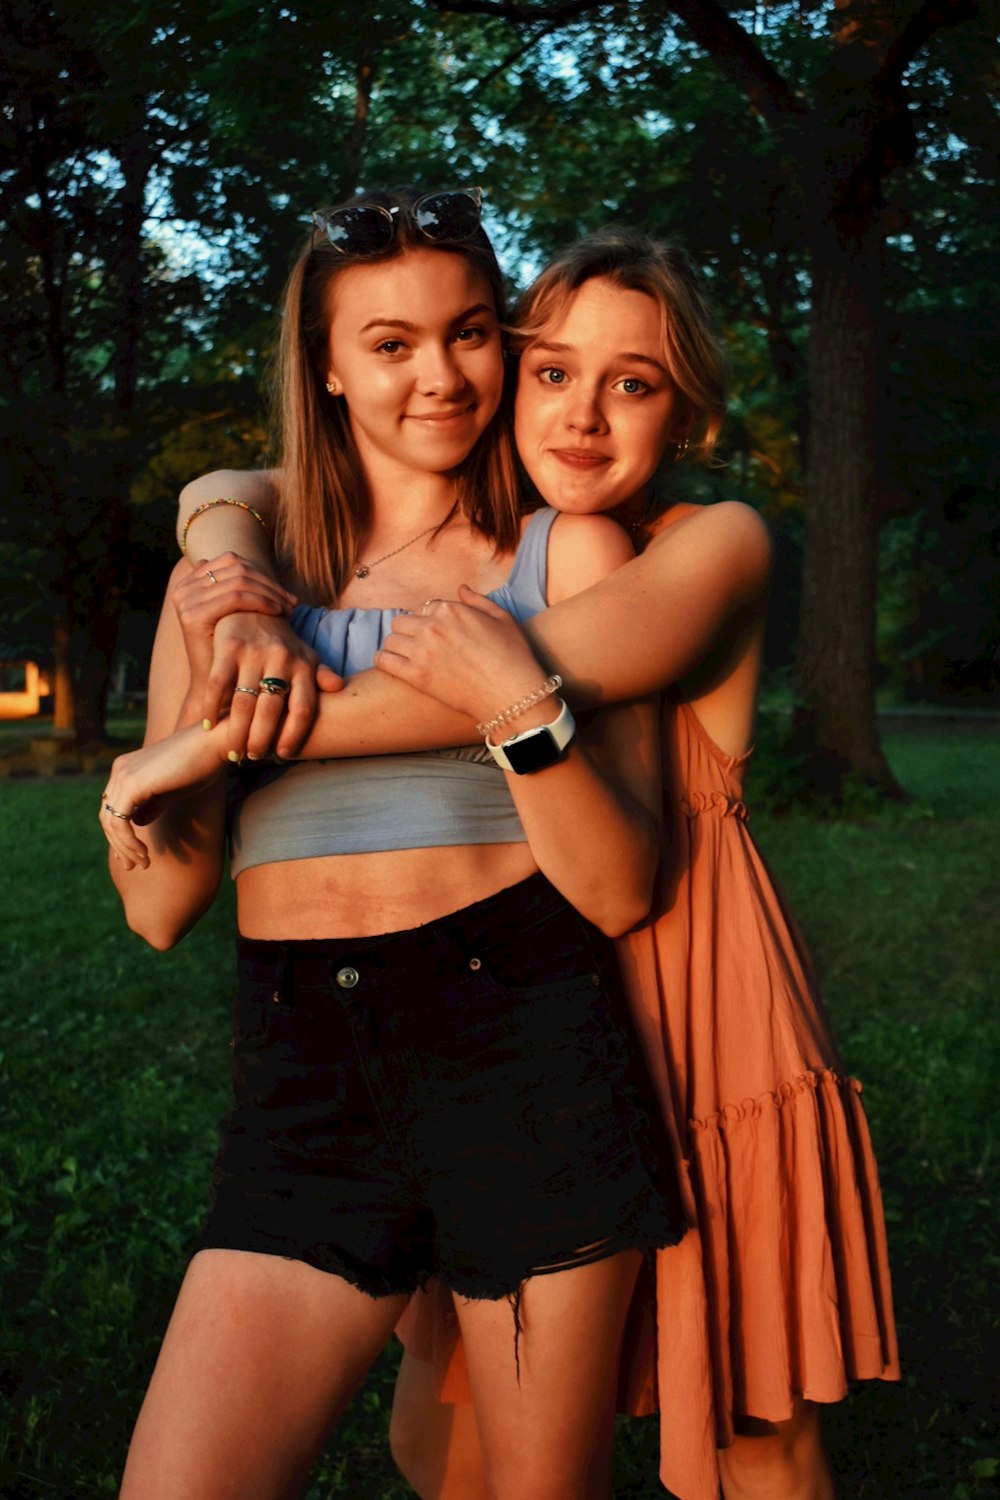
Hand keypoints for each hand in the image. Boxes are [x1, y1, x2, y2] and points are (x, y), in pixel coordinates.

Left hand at [99, 723, 227, 869]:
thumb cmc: (201, 764)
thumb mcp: (172, 790)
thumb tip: (137, 823)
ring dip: (125, 848)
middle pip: (106, 816)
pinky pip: (120, 822)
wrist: (214, 744)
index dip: (120, 835)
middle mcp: (120, 770)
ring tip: (143, 864)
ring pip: (110, 822)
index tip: (136, 856)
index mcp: (127, 768)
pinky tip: (144, 853)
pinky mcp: (132, 784)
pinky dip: (128, 842)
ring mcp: (123, 775)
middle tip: (135, 866)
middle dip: (119, 846)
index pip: (113, 807)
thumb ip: (152, 804)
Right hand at [173, 551, 295, 683]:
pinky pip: (235, 597)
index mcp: (191, 583)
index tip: (285, 593)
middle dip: (269, 583)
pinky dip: (262, 601)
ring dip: (270, 592)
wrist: (219, 690)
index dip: (263, 573)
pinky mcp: (193, 615)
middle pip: (237, 568)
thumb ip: (240, 587)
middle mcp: (184, 588)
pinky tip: (278, 612)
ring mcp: (185, 600)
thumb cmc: (236, 654)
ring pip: (240, 580)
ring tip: (289, 609)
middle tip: (292, 602)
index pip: (232, 562)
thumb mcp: (238, 614)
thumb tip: (251, 562)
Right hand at [203, 614, 328, 759]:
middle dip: (260, 740)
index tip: (282, 754)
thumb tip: (340, 688)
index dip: (293, 735)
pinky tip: (208, 724)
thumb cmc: (282, 642)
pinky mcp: (228, 647)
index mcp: (303, 664)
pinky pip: (218, 684)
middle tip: (251, 758)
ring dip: (236, 732)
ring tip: (233, 752)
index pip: (303, 708)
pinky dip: (211, 707)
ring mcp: (253, 652)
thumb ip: (321, 675)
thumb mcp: (306, 656)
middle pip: (271, 711)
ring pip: (243, 703)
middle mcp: (281, 657)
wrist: (255, 606)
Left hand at [375, 586, 548, 725]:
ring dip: (398, 646)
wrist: (511, 693)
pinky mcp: (416, 676)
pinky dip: (384, 660)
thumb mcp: (502, 619)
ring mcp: (422, 651)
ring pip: (391, 640)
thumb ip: (478, 601)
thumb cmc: (512, 656)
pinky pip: (384, 661)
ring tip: (407, 656)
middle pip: (402, 621)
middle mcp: (433, 626)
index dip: (430, 620)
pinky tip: (392, 664)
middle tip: (420, 645)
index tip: (437, 633)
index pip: (425, 608)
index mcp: (451, 609)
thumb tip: (461, 588)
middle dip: (410, 631)